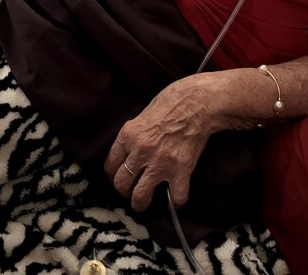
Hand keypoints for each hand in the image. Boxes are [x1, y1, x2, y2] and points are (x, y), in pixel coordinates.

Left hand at [102, 75, 215, 211]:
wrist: (198, 103)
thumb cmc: (172, 101)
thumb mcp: (143, 114)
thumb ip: (134, 134)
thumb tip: (131, 149)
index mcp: (128, 136)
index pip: (110, 164)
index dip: (111, 175)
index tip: (115, 178)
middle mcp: (140, 152)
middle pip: (121, 183)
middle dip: (123, 191)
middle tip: (128, 193)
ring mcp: (159, 163)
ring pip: (140, 195)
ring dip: (140, 203)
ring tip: (142, 205)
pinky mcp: (180, 171)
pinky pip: (176, 196)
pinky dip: (177, 201)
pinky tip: (177, 199)